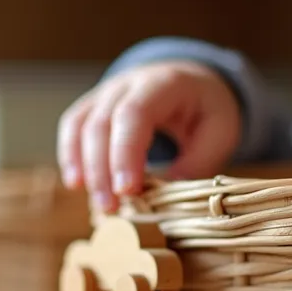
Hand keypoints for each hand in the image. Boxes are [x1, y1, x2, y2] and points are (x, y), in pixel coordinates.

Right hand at [58, 60, 240, 211]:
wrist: (192, 82)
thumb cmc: (206, 110)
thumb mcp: (220, 133)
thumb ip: (196, 164)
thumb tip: (164, 199)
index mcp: (164, 83)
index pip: (134, 114)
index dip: (126, 154)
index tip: (128, 191)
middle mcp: (129, 83)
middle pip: (102, 123)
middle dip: (102, 170)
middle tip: (112, 208)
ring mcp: (107, 92)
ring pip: (82, 125)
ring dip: (85, 167)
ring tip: (99, 204)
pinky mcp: (94, 105)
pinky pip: (73, 126)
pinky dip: (71, 155)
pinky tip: (77, 183)